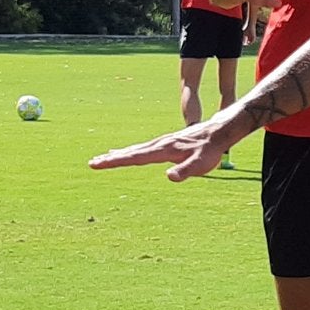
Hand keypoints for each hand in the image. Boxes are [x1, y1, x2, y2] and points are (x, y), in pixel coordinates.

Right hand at [90, 118, 234, 182]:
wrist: (217, 132)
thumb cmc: (209, 150)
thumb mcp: (201, 163)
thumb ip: (186, 171)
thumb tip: (170, 177)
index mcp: (163, 150)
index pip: (135, 157)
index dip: (116, 161)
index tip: (98, 163)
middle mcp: (159, 145)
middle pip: (130, 152)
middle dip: (111, 159)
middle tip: (92, 163)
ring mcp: (161, 143)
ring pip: (134, 150)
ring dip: (117, 155)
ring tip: (102, 159)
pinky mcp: (164, 144)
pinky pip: (141, 149)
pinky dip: (128, 152)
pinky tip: (124, 153)